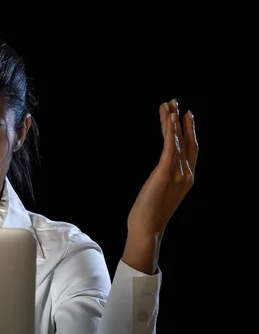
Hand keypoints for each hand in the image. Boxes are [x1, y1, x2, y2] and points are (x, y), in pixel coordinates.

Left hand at [123, 99, 197, 271]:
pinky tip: (168, 119)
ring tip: (168, 104)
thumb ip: (164, 178)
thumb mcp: (160, 191)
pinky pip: (169, 148)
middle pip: (186, 140)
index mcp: (186, 178)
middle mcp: (186, 173)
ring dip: (172, 121)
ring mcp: (177, 173)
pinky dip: (170, 132)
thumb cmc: (149, 213)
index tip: (184, 115)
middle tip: (175, 102)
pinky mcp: (164, 173)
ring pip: (176, 140)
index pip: (189, 148)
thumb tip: (162, 170)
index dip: (188, 130)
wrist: (146, 228)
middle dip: (180, 120)